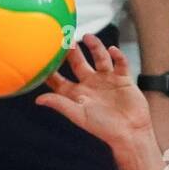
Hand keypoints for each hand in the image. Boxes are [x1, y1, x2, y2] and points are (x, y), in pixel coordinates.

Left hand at [37, 33, 153, 151]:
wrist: (130, 132)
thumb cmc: (103, 128)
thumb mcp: (78, 115)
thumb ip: (60, 104)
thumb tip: (38, 100)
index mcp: (76, 94)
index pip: (59, 80)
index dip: (50, 70)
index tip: (42, 57)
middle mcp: (90, 84)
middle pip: (78, 63)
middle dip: (71, 52)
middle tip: (65, 39)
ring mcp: (106, 80)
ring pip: (99, 58)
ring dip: (95, 47)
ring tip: (88, 37)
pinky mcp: (123, 78)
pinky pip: (120, 62)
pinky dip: (117, 56)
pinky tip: (112, 50)